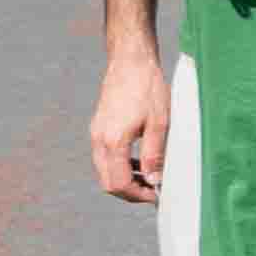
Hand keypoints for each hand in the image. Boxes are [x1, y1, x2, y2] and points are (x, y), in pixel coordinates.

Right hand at [90, 49, 166, 203]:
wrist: (131, 60)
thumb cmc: (148, 87)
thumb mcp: (160, 123)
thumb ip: (155, 155)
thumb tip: (154, 181)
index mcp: (113, 141)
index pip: (119, 183)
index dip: (138, 195)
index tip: (156, 195)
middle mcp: (99, 139)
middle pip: (108, 182)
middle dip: (130, 192)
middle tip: (153, 191)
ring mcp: (96, 133)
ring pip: (104, 171)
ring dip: (125, 179)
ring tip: (149, 177)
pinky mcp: (98, 127)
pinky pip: (105, 157)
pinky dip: (120, 165)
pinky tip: (139, 161)